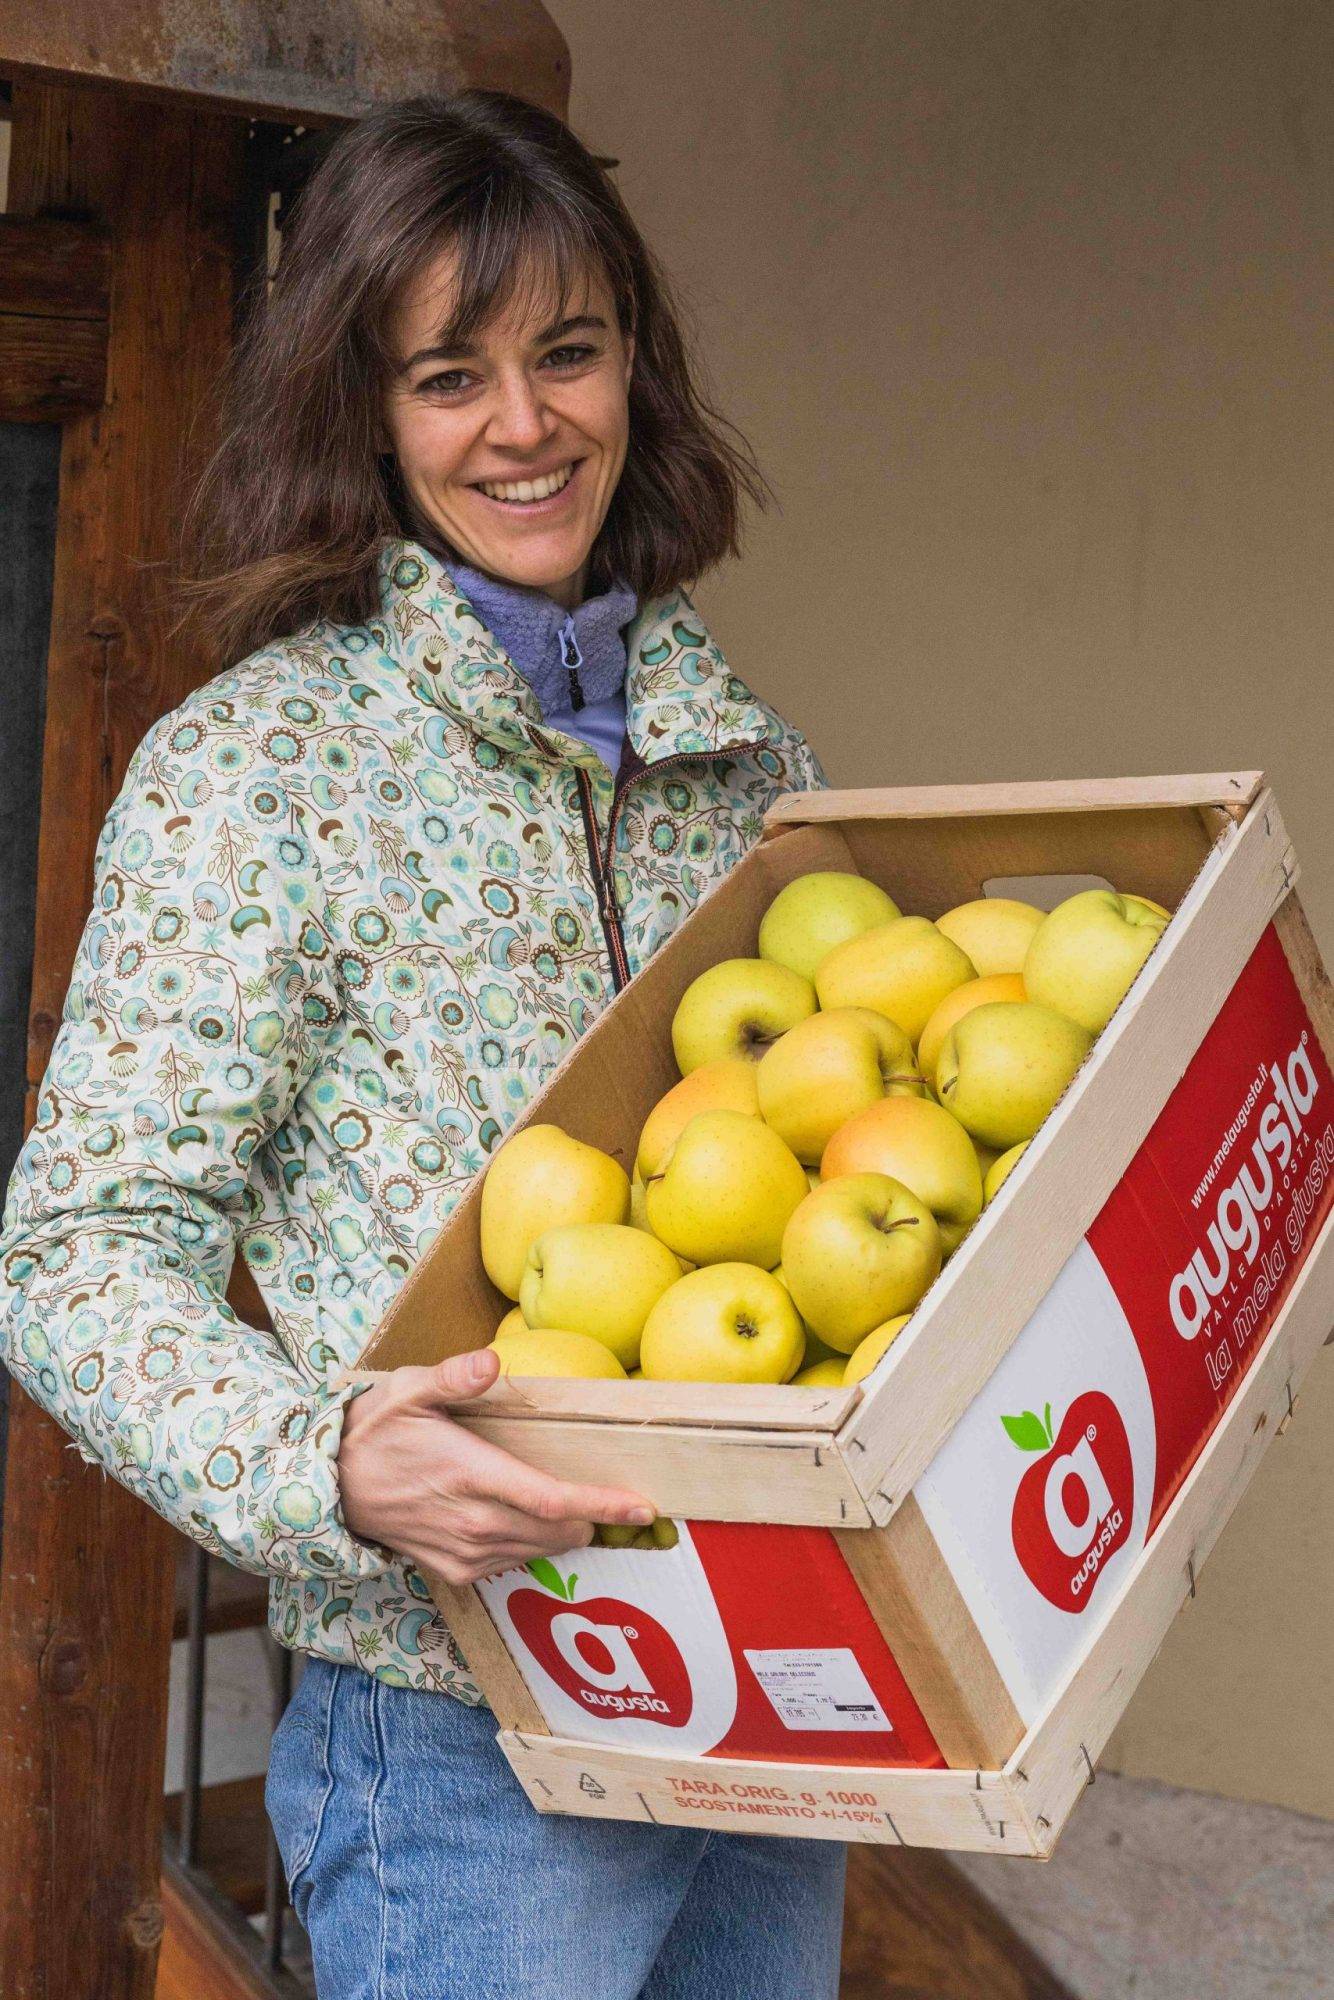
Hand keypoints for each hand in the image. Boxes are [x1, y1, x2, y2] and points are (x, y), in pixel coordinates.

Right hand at [336, 1347, 656, 1585]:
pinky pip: (512, 1561)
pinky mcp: (455, 1570)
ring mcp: (464, 1552)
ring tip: (581, 1506)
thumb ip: (454, 1377)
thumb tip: (491, 1360)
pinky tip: (531, 1519)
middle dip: (594, 1517)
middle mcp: (474, 1523)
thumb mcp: (407, 1390)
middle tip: (616, 1496)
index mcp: (471, 1475)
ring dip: (566, 1532)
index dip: (603, 1505)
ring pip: (539, 1549)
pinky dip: (534, 1543)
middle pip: (558, 1532)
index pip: (552, 1500)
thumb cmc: (374, 1432)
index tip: (642, 1505)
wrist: (330, 1489)